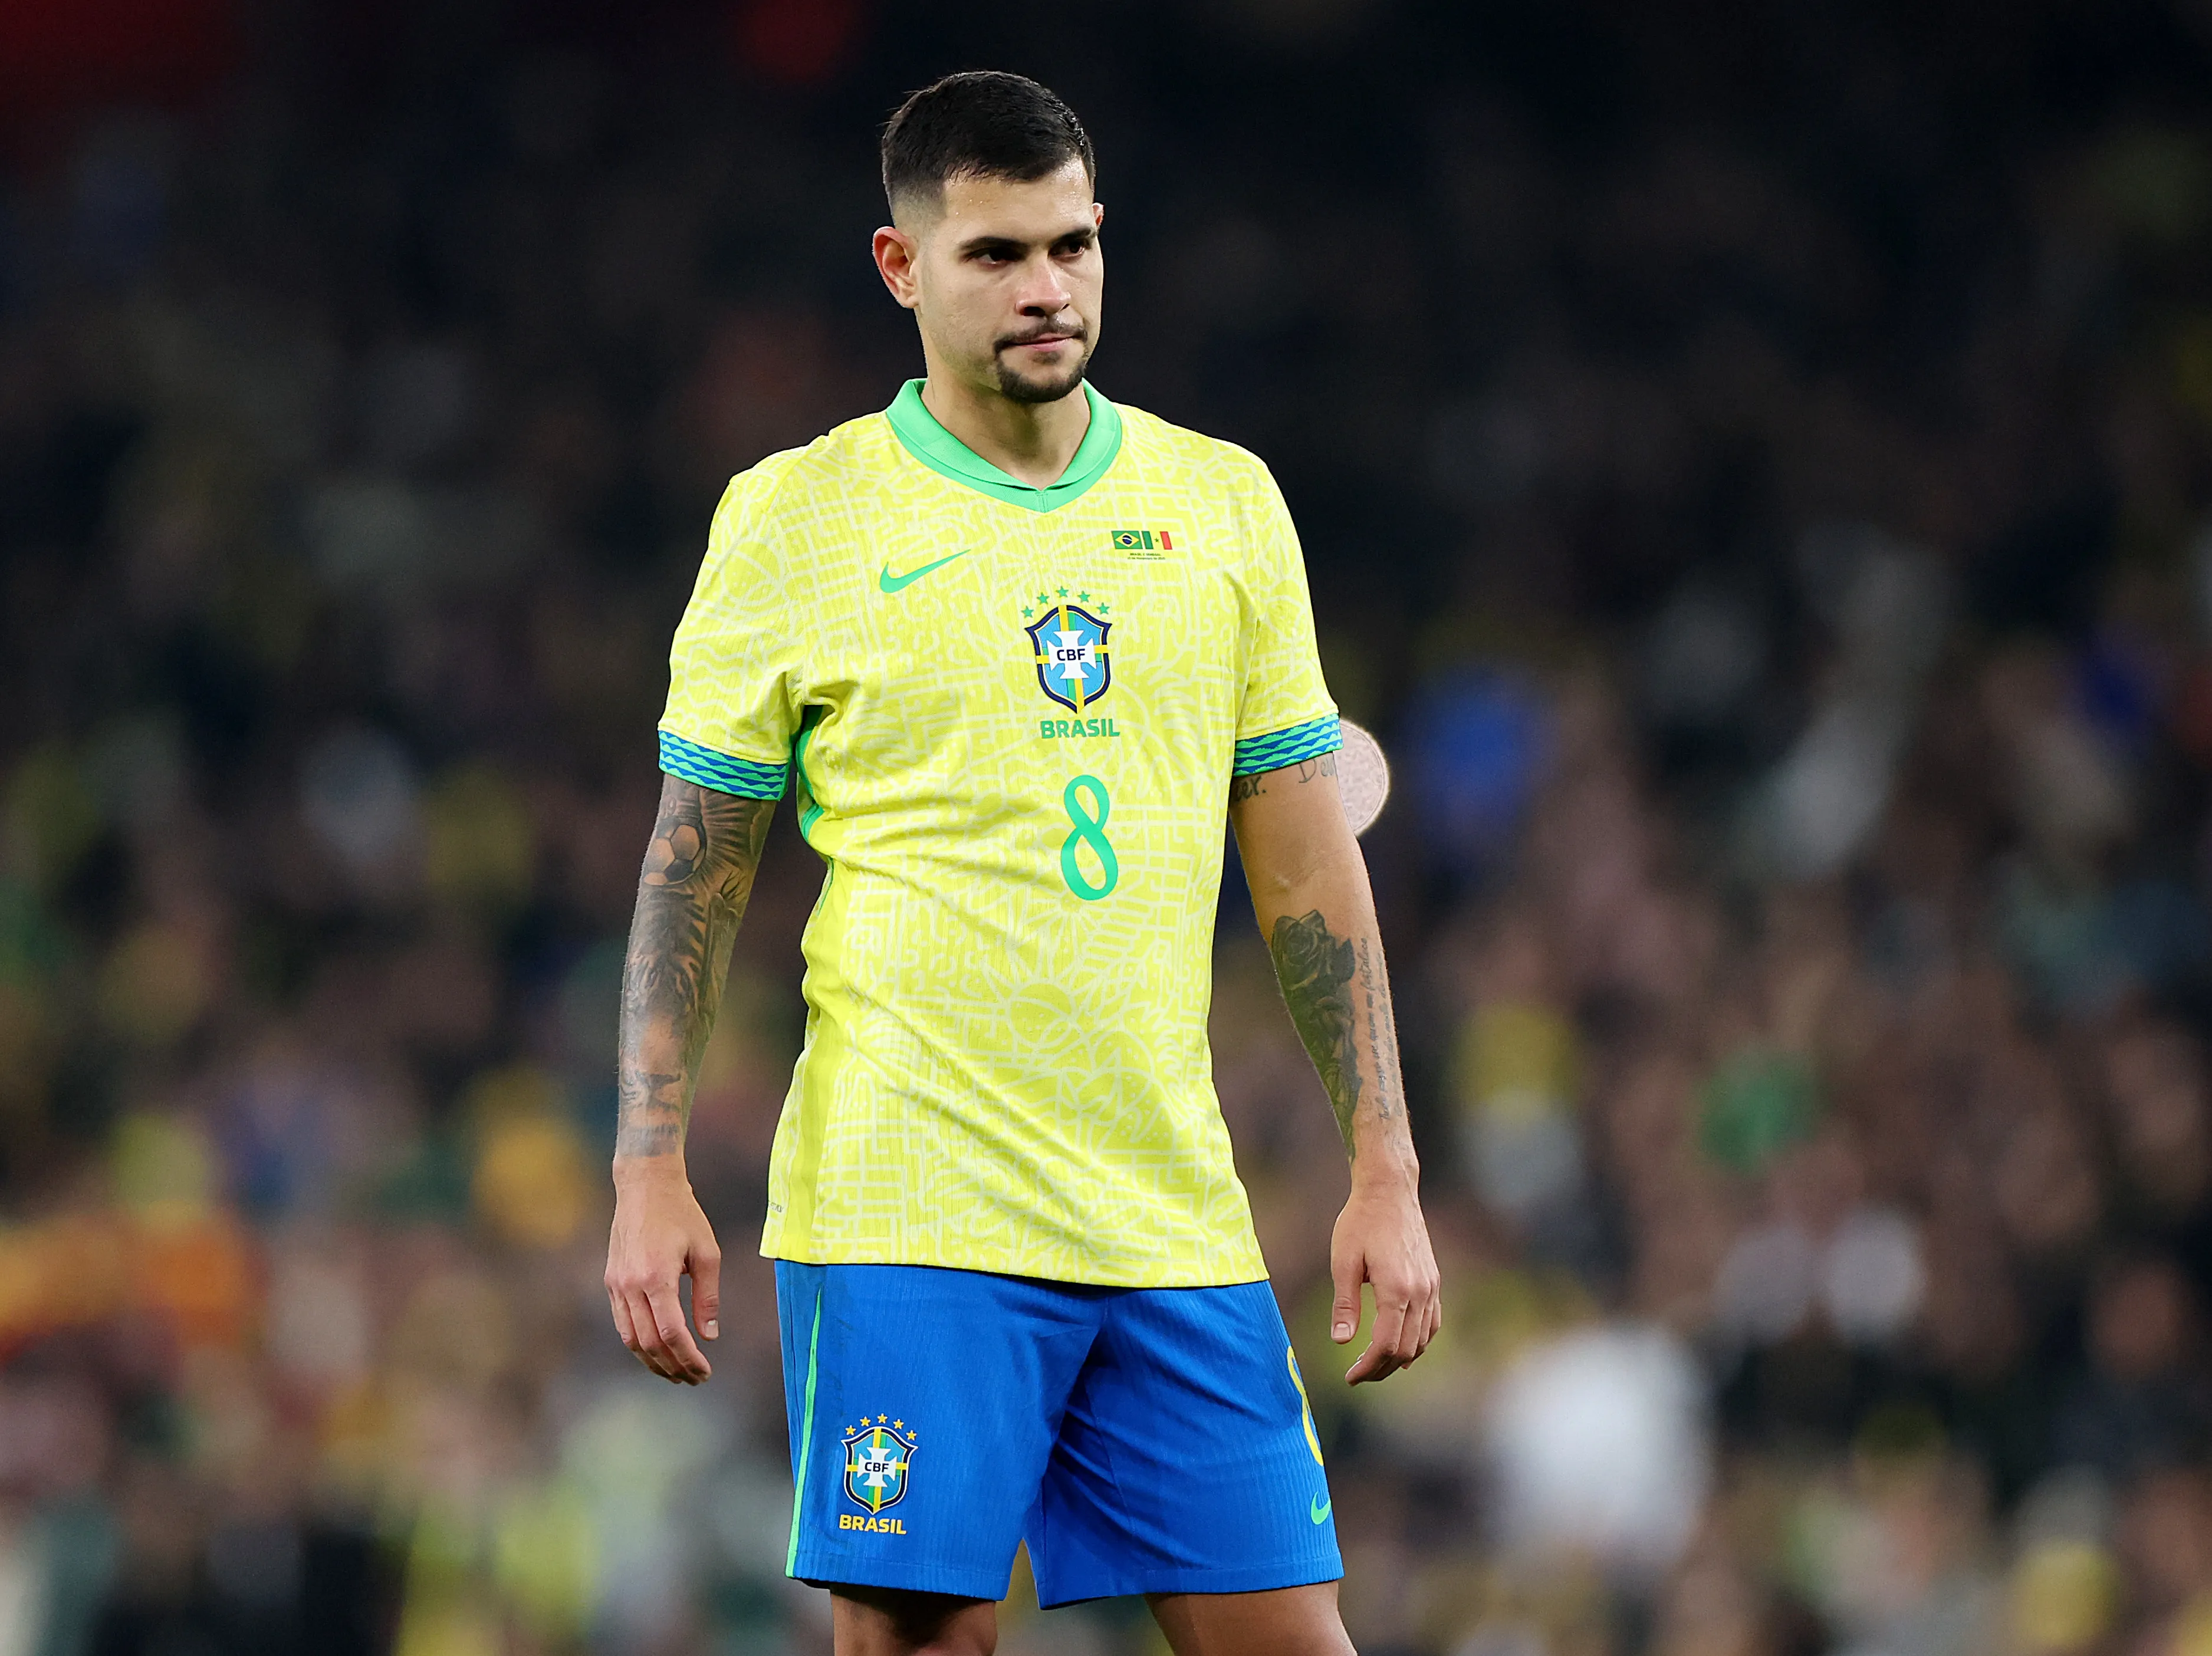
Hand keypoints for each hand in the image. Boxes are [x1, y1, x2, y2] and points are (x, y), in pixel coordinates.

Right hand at [605, 1159, 721, 1383]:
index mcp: (657, 1277)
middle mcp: (631, 1285)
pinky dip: (639, 1343)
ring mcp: (617, 1284)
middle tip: (694, 1379)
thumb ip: (708, 1297)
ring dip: (653, 1362)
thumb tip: (709, 1336)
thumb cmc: (683, 1214)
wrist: (645, 1185)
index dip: (688, 1358)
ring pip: (631, 1339)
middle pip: (650, 1343)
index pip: (672, 1333)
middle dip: (673, 1367)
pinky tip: (657, 1351)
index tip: (705, 1372)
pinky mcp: (611, 1281)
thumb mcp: (707, 1252)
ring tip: (676, 1373)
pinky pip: (622, 1323)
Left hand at [1329, 1173, 1439, 1383]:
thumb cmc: (1360, 1221)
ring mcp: (1431, 1287)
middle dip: (1381, 1369)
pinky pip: (1432, 1323)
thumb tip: (1341, 1341)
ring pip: (1422, 1340)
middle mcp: (1420, 1292)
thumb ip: (1345, 1304)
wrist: (1389, 1190)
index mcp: (1396, 1289)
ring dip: (1399, 1359)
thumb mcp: (1343, 1261)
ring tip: (1374, 1366)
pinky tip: (1404, 1351)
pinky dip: (1419, 1342)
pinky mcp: (1433, 1281)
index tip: (1350, 1377)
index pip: (1386, 1345)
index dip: (1368, 1367)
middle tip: (1357, 1376)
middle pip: (1406, 1349)